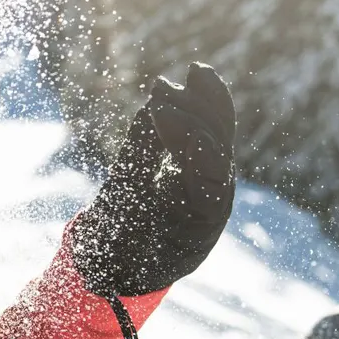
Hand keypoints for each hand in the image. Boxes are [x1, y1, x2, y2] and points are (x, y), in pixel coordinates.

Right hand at [72, 62, 234, 296]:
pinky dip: (207, 102)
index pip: (208, 178)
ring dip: (203, 102)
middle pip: (216, 149)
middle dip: (191, 116)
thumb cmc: (122, 250)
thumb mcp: (118, 218)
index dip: (190, 144)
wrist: (133, 264)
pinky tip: (199, 75)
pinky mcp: (204, 162)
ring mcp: (214, 177)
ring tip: (185, 75)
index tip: (162, 115)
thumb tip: (151, 112)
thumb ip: (134, 168)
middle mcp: (216, 196)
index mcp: (200, 223)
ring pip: (220, 134)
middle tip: (159, 89)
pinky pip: (213, 128)